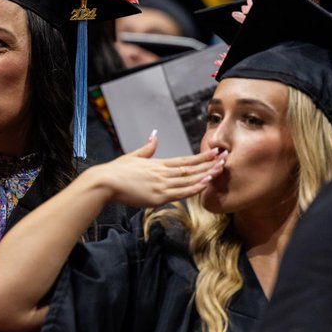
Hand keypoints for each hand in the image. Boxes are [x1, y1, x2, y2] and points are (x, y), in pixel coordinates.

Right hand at [86, 133, 224, 208]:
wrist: (105, 182)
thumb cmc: (116, 171)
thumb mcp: (134, 156)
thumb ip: (147, 148)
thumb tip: (154, 135)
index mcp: (158, 164)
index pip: (185, 160)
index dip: (201, 157)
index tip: (215, 152)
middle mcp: (163, 173)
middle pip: (191, 168)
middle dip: (209, 164)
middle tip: (225, 158)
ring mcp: (161, 185)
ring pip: (189, 180)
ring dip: (206, 174)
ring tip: (220, 169)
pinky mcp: (157, 197)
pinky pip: (180, 192)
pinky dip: (194, 188)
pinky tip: (205, 184)